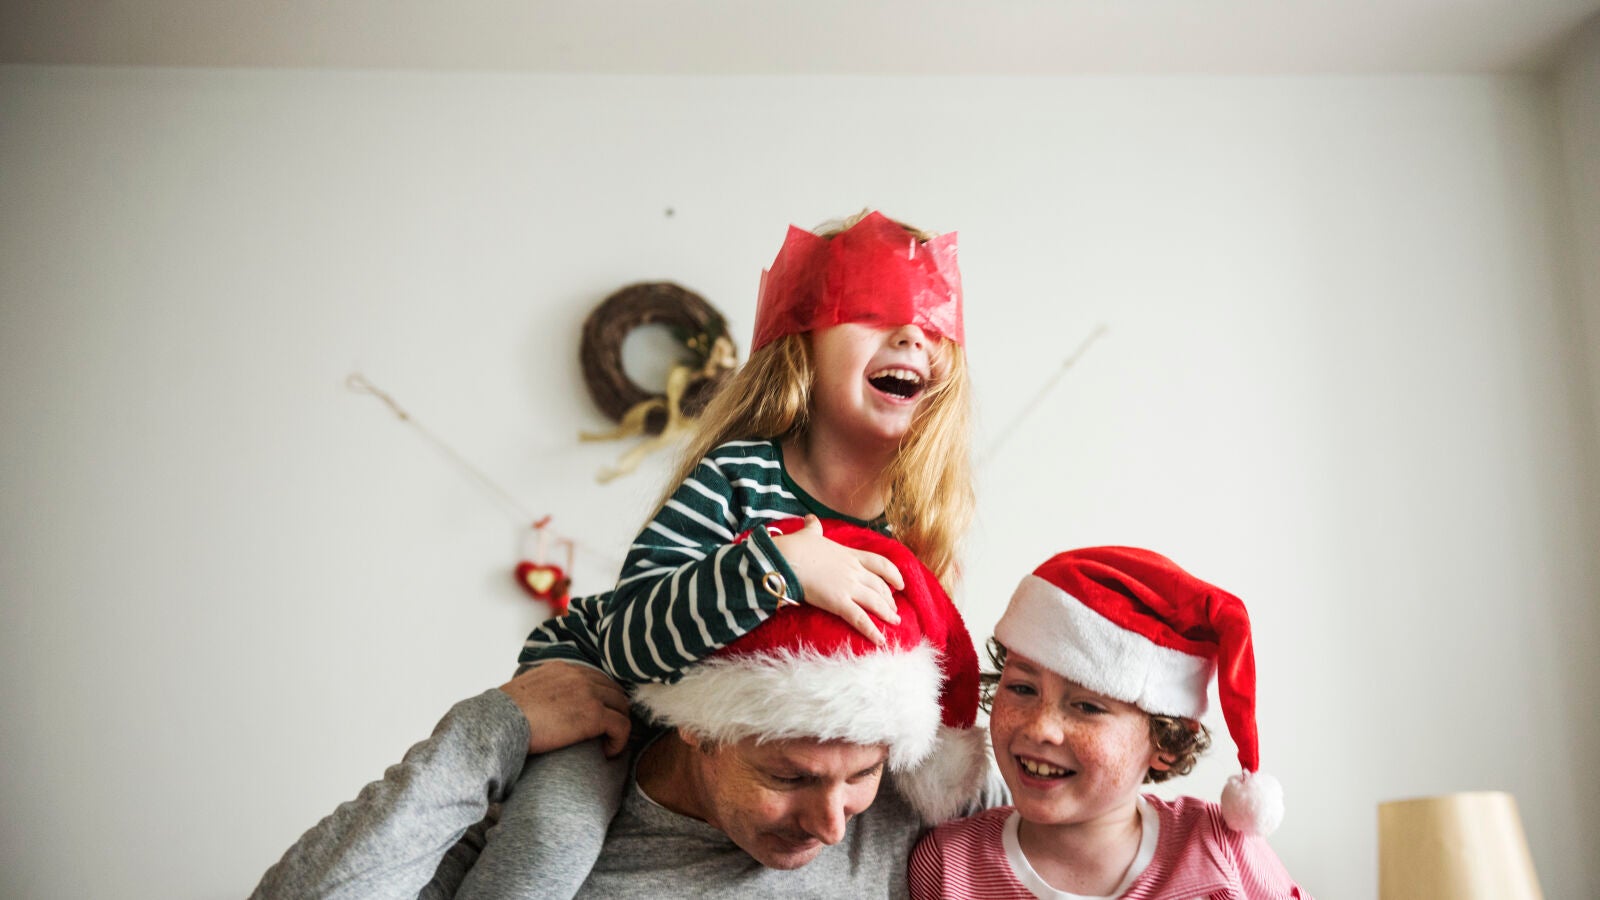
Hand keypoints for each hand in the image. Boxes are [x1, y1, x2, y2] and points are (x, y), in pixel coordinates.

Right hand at [498, 661, 630, 757]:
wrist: (500, 722)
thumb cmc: (505, 715)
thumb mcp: (526, 690)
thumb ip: (542, 690)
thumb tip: (541, 707)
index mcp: (563, 668)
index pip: (597, 678)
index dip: (602, 699)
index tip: (598, 717)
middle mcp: (579, 675)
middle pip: (614, 690)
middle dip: (615, 711)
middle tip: (608, 732)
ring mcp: (589, 693)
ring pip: (622, 707)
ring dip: (619, 726)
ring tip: (608, 743)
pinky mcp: (593, 714)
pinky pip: (622, 726)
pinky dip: (619, 741)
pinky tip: (607, 753)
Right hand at [770, 514, 904, 644]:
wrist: (786, 558)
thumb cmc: (796, 546)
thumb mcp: (809, 534)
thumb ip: (813, 527)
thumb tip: (809, 518)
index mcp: (850, 555)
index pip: (880, 563)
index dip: (893, 574)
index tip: (900, 583)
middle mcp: (854, 571)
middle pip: (880, 586)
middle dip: (889, 599)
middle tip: (894, 609)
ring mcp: (848, 587)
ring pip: (876, 602)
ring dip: (888, 614)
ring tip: (895, 622)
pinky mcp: (839, 602)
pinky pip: (860, 619)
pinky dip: (872, 631)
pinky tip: (880, 640)